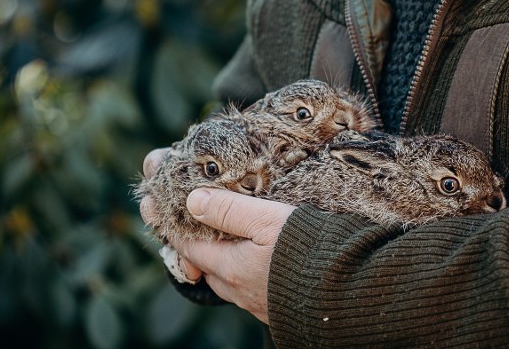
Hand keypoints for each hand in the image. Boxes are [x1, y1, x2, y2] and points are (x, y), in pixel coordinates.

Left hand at [139, 147, 295, 322]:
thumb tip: (191, 201)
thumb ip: (229, 210)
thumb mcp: (267, 220)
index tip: (159, 208)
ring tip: (234, 239)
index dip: (173, 225)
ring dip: (226, 260)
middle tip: (201, 223)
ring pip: (230, 279)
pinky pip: (252, 288)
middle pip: (206, 266)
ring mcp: (258, 302)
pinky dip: (248, 271)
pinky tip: (264, 259)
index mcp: (230, 267)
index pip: (188, 246)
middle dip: (200, 247)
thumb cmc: (310, 251)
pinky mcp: (278, 307)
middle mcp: (239, 290)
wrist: (349, 290)